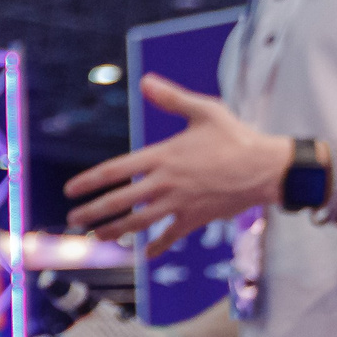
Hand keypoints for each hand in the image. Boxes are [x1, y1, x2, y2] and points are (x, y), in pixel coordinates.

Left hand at [65, 76, 287, 250]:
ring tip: (98, 236)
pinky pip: (171, 236)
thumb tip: (145, 81)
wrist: (267, 168)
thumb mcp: (204, 111)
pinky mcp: (196, 218)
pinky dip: (157, 246)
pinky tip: (145, 255)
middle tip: (73, 219)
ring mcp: (180, 203)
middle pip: (120, 201)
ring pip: (140, 223)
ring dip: (116, 231)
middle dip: (93, 212)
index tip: (69, 190)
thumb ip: (171, 98)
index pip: (115, 171)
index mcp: (162, 156)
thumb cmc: (236, 136)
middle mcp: (166, 182)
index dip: (89, 182)